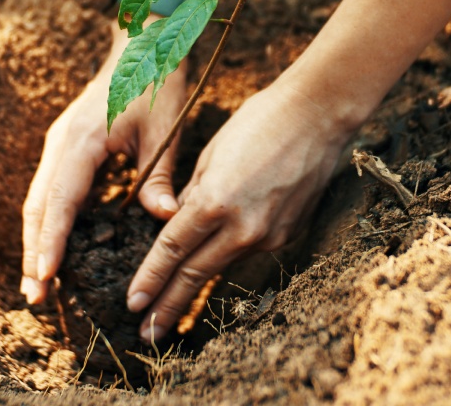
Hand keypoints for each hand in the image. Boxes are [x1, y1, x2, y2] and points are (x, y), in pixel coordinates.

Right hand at [21, 23, 188, 304]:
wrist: (142, 45)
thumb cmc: (156, 83)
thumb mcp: (165, 130)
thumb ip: (159, 176)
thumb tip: (165, 219)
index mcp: (82, 140)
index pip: (60, 200)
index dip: (51, 241)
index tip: (44, 276)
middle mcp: (61, 144)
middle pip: (38, 206)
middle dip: (33, 252)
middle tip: (33, 297)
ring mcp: (59, 144)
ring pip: (39, 200)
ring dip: (36, 240)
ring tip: (37, 283)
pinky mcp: (65, 147)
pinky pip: (50, 190)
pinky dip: (48, 222)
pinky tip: (54, 249)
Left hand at [124, 77, 351, 340]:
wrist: (318, 116)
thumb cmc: (258, 121)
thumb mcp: (211, 154)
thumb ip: (192, 196)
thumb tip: (177, 222)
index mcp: (215, 201)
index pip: (172, 250)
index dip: (150, 280)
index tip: (132, 304)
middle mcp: (243, 226)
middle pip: (195, 274)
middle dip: (168, 306)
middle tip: (146, 334)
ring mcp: (269, 234)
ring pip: (222, 264)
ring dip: (195, 289)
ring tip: (172, 313)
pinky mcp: (288, 234)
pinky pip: (249, 250)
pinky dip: (228, 256)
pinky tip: (215, 264)